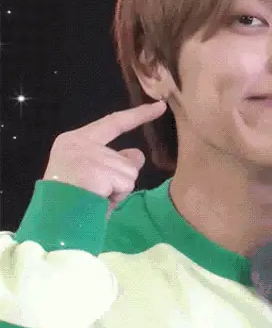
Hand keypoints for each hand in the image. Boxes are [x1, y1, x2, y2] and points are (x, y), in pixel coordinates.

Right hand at [42, 101, 167, 217]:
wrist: (54, 222)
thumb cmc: (72, 202)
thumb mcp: (95, 176)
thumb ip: (115, 162)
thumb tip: (137, 154)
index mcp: (74, 140)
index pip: (114, 123)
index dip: (139, 115)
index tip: (161, 106)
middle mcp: (80, 142)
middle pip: (126, 160)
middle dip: (119, 182)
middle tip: (95, 195)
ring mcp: (88, 155)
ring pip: (130, 173)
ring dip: (118, 191)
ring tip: (95, 199)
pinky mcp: (97, 170)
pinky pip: (126, 185)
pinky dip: (117, 197)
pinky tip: (97, 201)